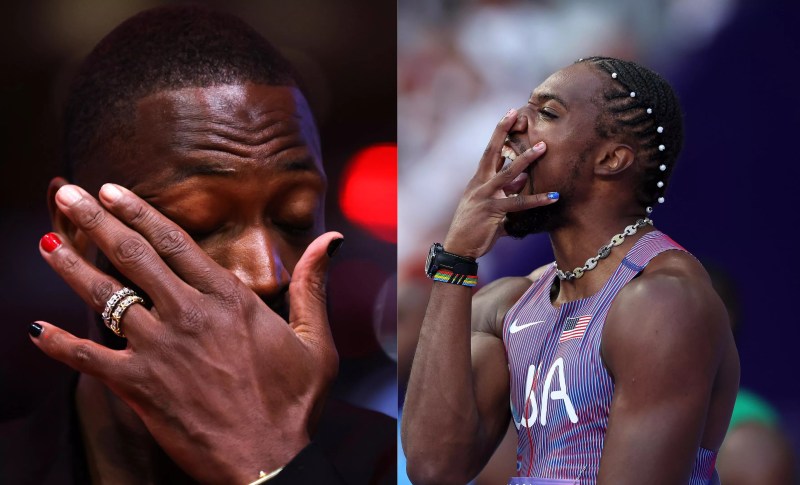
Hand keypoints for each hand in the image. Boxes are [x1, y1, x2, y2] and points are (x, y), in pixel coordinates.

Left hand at [30, 183, 341, 483]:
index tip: (113, 190)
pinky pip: (88, 358)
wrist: (269, 463)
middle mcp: (189, 315)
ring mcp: (159, 349)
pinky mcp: (138, 386)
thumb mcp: (317, 342)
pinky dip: (58, 344)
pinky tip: (34, 329)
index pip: (175, 242)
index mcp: (230, 299)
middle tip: (69, 195)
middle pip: (133, 256)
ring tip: (46, 240)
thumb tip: (331, 240)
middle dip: (96, 220)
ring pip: (105, 296)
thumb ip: (312, 286)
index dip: (140, 212)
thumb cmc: (295, 404)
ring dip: (70, 265)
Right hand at [443, 109, 555, 258]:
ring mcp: (485, 196)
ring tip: (543, 147)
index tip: (510, 113)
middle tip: (516, 113)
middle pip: (492, 152)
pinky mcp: (492, 211)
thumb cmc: (474, 227)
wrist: (459, 247)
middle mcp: (480, 184)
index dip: (500, 132)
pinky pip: (518, 203)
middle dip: (503, 131)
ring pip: (508, 173)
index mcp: (478, 180)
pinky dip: (537, 200)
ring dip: (526, 159)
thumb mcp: (491, 205)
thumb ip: (507, 191)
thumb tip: (524, 178)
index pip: (490, 152)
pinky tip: (553, 196)